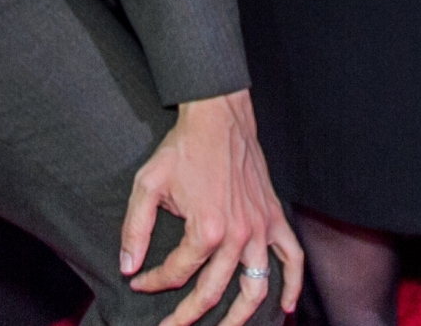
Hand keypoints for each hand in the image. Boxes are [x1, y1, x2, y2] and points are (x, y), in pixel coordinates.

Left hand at [122, 91, 302, 325]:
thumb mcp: (147, 185)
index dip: (153, 282)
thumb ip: (135, 229)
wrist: (219, 116)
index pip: (177, 273)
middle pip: (213, 292)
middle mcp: (238, 235)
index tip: (138, 281)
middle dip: (187, 316)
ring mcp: (260, 228)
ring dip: (240, 317)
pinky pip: (292, 257)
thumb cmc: (183, 148)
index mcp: (206, 229)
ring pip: (255, 287)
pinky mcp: (275, 217)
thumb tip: (128, 265)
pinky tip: (283, 306)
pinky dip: (292, 285)